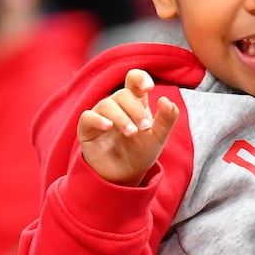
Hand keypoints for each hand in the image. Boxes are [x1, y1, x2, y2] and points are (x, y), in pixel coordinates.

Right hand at [77, 69, 179, 185]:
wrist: (126, 176)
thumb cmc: (142, 152)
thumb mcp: (159, 136)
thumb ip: (167, 118)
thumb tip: (166, 100)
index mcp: (135, 103)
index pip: (133, 80)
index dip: (140, 78)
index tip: (148, 88)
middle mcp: (117, 106)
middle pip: (123, 94)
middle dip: (136, 110)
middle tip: (145, 128)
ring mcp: (101, 116)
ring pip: (106, 104)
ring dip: (121, 117)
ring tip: (132, 133)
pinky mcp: (87, 129)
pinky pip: (87, 116)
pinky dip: (98, 119)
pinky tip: (108, 127)